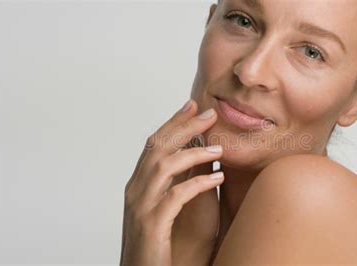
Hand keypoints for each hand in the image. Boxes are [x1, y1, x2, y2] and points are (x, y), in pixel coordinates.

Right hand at [120, 99, 223, 265]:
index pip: (154, 145)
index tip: (192, 105)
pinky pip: (176, 196)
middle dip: (184, 126)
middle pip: (157, 147)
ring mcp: (141, 207)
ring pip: (164, 166)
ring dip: (194, 152)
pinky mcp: (152, 225)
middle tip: (209, 113)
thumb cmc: (157, 243)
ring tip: (220, 148)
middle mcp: (135, 191)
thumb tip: (198, 160)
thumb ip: (174, 184)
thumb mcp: (165, 209)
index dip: (173, 123)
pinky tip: (218, 176)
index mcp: (138, 185)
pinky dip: (198, 183)